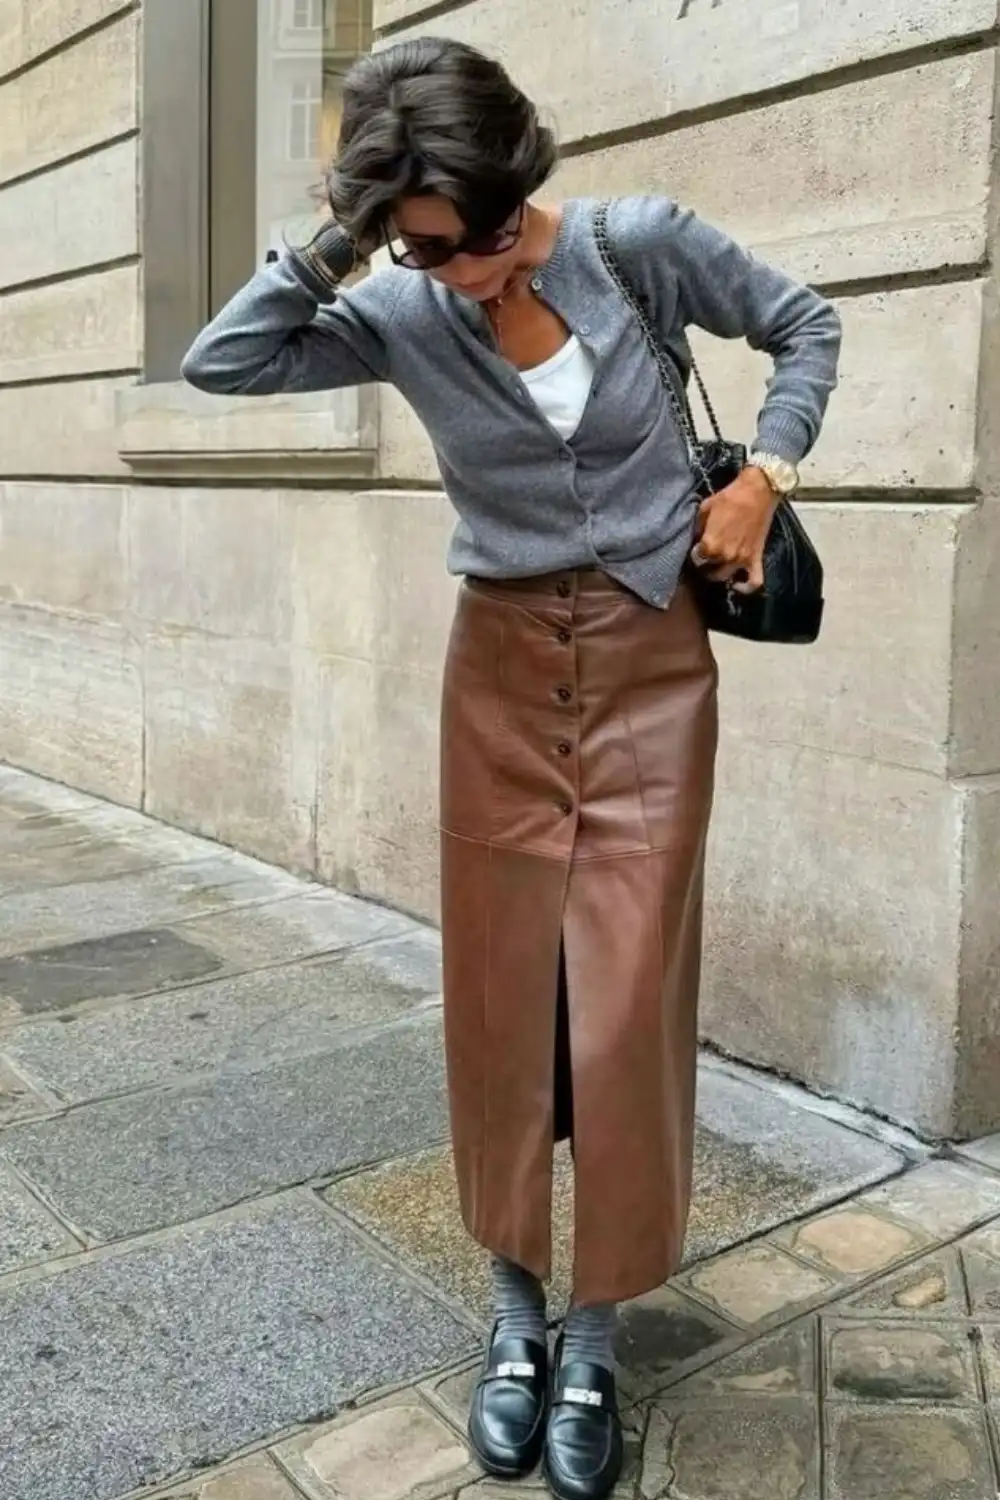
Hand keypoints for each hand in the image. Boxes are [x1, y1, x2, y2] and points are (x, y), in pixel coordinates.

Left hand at [690, 467, 776, 592]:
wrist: (758, 490)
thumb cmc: (730, 497)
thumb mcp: (705, 508)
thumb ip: (698, 527)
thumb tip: (696, 539)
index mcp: (710, 544)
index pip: (696, 558)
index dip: (695, 553)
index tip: (696, 547)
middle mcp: (725, 556)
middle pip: (709, 570)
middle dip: (704, 565)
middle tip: (704, 557)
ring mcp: (742, 559)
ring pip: (726, 578)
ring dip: (719, 574)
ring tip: (716, 567)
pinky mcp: (756, 558)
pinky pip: (754, 581)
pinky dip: (746, 587)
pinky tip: (738, 585)